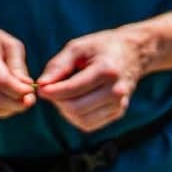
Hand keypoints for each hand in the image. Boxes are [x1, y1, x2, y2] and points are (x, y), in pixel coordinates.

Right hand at [0, 25, 35, 121]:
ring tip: (19, 99)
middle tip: (30, 99)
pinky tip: (6, 100)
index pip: (1, 81)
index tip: (31, 90)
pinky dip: (1, 112)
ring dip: (11, 109)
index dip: (19, 90)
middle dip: (18, 103)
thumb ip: (18, 66)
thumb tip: (26, 87)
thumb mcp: (10, 45)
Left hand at [34, 27, 152, 132]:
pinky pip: (89, 124)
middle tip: (50, 90)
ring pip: (81, 119)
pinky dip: (76, 116)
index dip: (52, 91)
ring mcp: (119, 104)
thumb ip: (58, 66)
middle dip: (57, 101)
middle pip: (76, 108)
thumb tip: (41, 85)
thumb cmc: (100, 47)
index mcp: (107, 71)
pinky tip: (75, 100)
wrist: (131, 54)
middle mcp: (116, 91)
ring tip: (63, 93)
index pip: (73, 90)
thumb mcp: (77, 48)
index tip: (39, 88)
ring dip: (65, 110)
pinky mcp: (118, 113)